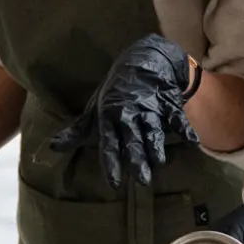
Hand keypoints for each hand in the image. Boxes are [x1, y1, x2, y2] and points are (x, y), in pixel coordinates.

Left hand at [49, 34, 197, 188]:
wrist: (142, 60)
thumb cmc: (115, 93)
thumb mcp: (94, 110)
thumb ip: (77, 132)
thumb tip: (52, 147)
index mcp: (109, 117)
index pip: (109, 144)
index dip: (111, 163)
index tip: (114, 183)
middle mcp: (129, 114)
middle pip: (133, 140)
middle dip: (137, 159)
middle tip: (141, 180)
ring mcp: (150, 108)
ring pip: (153, 130)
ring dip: (157, 146)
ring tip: (160, 163)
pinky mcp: (168, 103)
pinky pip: (178, 117)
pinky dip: (185, 128)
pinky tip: (192, 141)